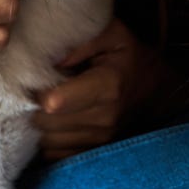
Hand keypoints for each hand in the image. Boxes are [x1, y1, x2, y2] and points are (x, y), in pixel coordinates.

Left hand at [34, 18, 166, 160]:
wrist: (155, 90)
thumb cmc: (128, 57)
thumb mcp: (113, 34)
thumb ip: (82, 41)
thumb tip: (52, 61)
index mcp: (107, 86)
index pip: (54, 102)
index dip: (37, 91)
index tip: (37, 79)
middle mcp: (104, 118)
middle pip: (46, 123)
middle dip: (33, 107)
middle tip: (37, 90)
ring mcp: (101, 139)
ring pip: (47, 141)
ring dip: (39, 124)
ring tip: (46, 105)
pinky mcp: (95, 151)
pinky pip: (55, 154)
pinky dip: (48, 139)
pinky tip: (54, 120)